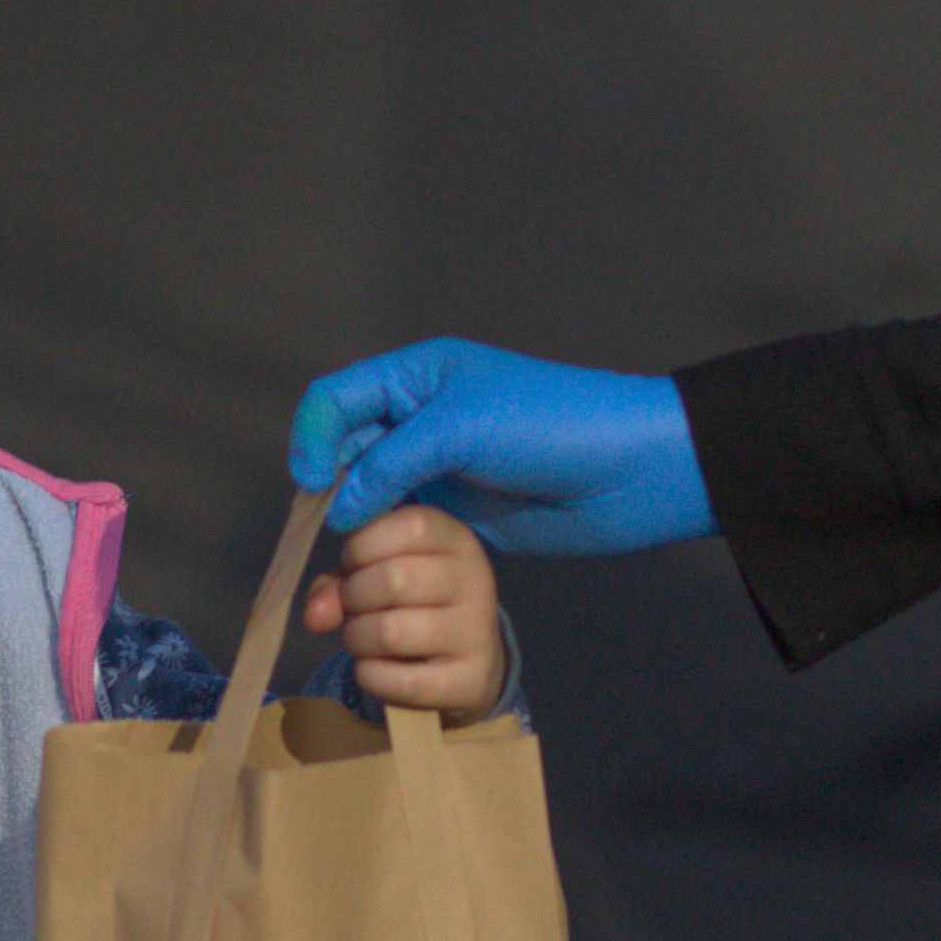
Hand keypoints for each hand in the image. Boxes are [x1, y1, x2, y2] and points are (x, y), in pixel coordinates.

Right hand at [292, 342, 709, 555]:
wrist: (628, 470)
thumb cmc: (548, 427)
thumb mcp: (460, 429)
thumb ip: (390, 463)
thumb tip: (338, 509)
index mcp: (416, 375)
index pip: (335, 399)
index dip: (313, 438)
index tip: (314, 487)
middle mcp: (419, 416)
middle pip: (344, 447)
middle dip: (326, 485)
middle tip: (326, 530)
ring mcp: (438, 464)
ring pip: (367, 491)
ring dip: (352, 521)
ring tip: (350, 557)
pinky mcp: (457, 508)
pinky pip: (401, 523)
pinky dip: (382, 543)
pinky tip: (377, 565)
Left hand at [304, 504, 509, 717]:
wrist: (470, 663)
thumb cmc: (415, 603)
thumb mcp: (380, 573)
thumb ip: (342, 580)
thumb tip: (316, 615)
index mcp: (457, 540)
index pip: (412, 526)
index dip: (364, 545)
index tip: (355, 563)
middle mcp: (475, 581)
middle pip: (395, 579)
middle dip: (353, 596)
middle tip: (354, 608)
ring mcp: (476, 633)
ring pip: (392, 632)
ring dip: (358, 638)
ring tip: (362, 638)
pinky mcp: (468, 680)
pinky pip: (399, 680)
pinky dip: (370, 675)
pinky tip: (376, 668)